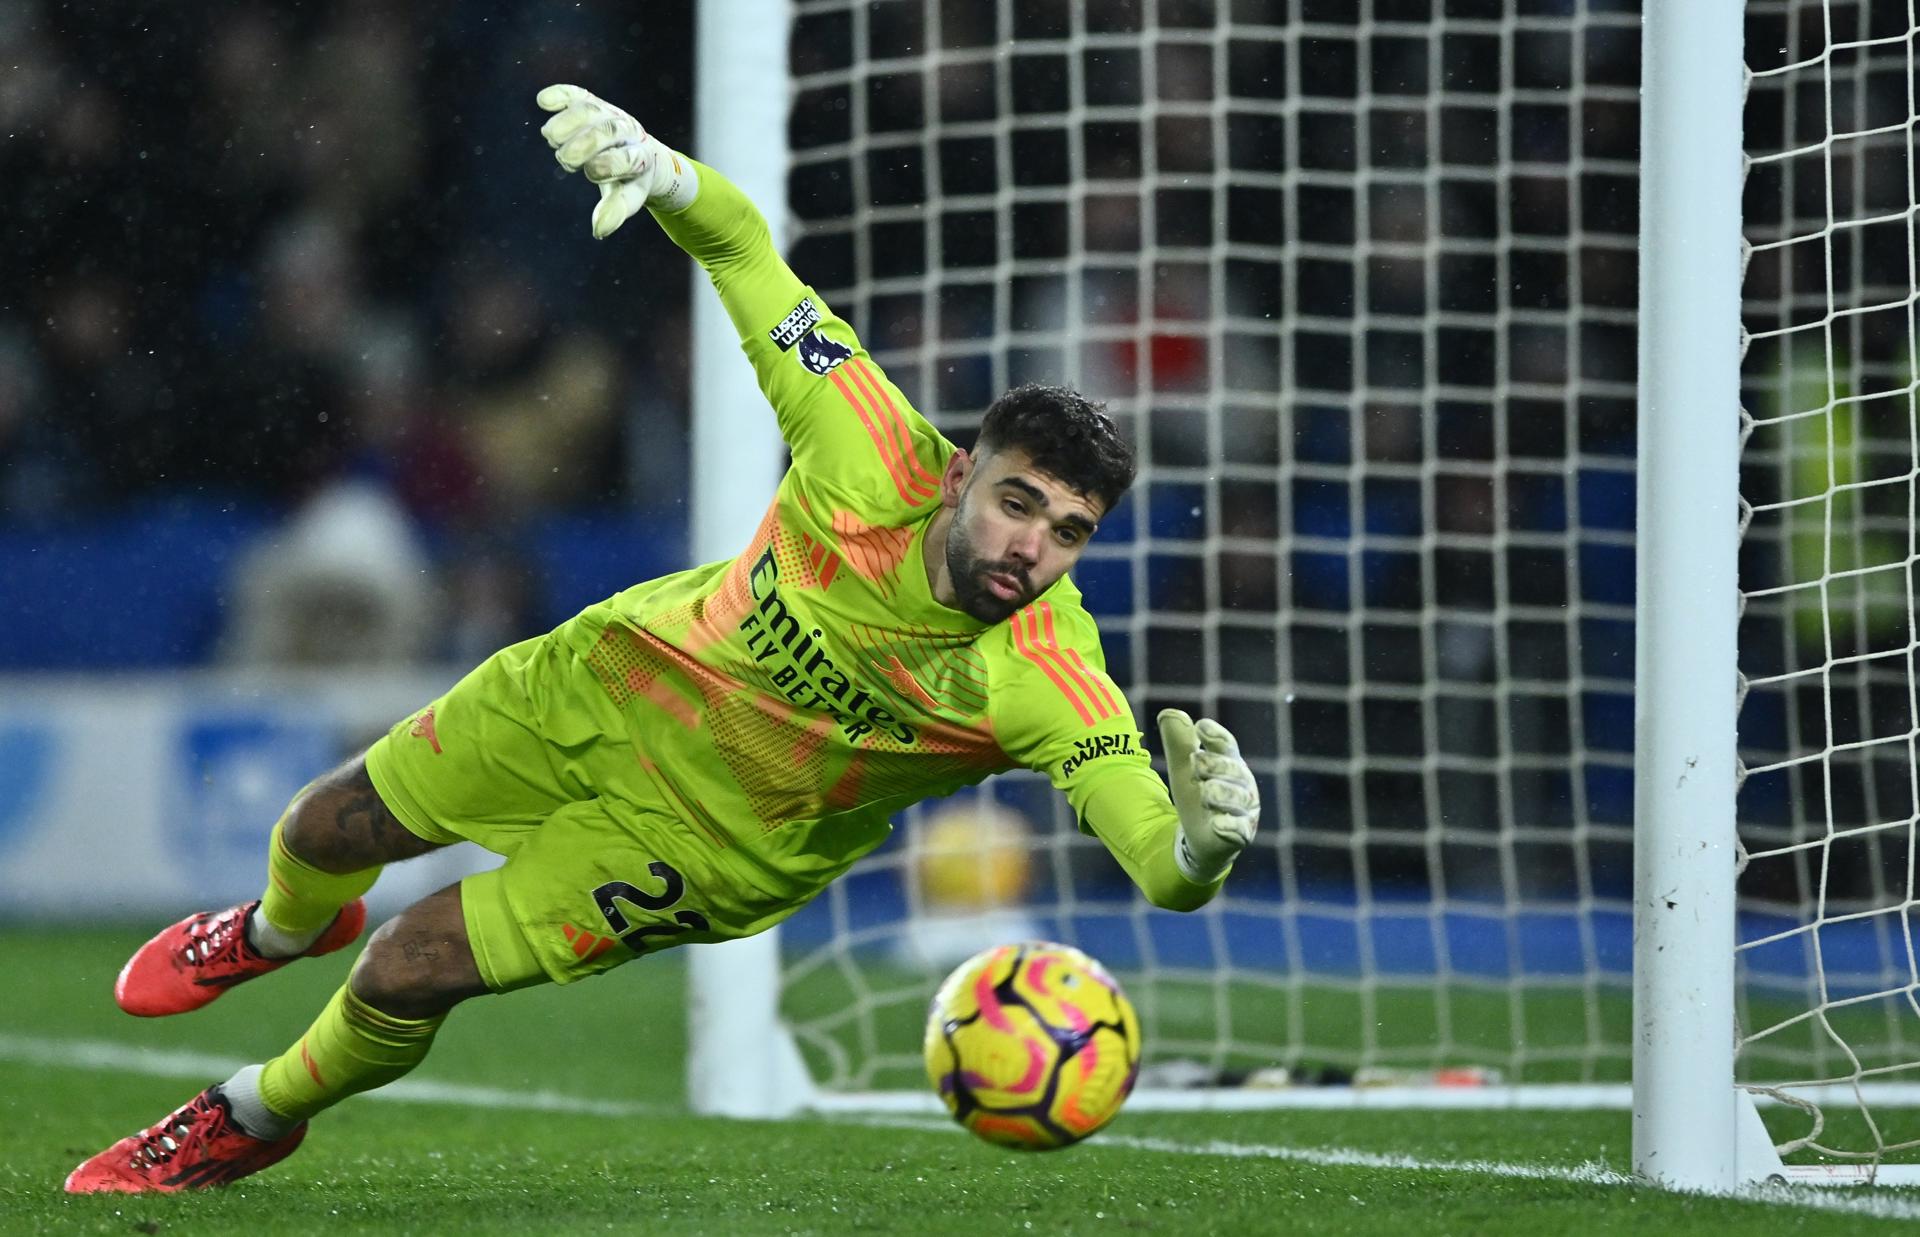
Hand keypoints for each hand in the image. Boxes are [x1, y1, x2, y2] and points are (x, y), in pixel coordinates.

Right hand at [536, 84, 697, 237]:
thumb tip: (599, 231)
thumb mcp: (628, 197)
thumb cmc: (630, 179)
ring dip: (567, 121)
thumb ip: (615, 211)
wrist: (644, 152)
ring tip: (551, 138)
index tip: (590, 173)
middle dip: (583, 144)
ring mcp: (611, 114)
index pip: (625, 158)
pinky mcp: (594, 103)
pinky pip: (577, 94)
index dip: (606, 166)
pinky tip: (542, 101)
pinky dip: (559, 94)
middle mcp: (628, 131)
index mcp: (641, 157)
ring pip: (590, 109)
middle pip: (607, 130)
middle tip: (566, 159)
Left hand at [1156, 709, 1259, 882]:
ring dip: (1217, 793)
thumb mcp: (1183, 770)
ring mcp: (1245, 811)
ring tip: (1204, 794)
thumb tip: (1169, 713)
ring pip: (1237, 797)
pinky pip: (1238, 828)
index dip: (1216, 735)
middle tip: (1195, 767)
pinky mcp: (1241, 835)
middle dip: (1212, 765)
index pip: (1227, 745)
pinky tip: (1217, 823)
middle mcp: (1243, 785)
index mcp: (1230, 764)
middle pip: (1233, 768)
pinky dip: (1227, 825)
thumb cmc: (1196, 797)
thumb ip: (1178, 743)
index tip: (1200, 727)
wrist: (1199, 839)